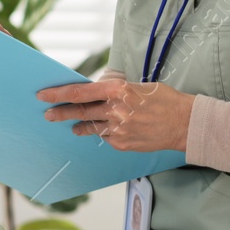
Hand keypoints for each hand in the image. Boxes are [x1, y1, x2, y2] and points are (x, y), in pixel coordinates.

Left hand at [37, 79, 194, 152]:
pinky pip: (106, 137)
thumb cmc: (163, 100)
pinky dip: (104, 132)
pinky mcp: (122, 143)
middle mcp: (116, 110)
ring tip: (72, 125)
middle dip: (60, 112)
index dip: (58, 94)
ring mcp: (119, 129)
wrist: (185, 123)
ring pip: (90, 126)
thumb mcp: (138, 85)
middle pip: (79, 111)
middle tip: (48, 113)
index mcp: (118, 90)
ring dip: (78, 125)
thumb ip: (114, 87)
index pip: (79, 92)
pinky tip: (108, 129)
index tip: (44, 94)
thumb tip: (94, 88)